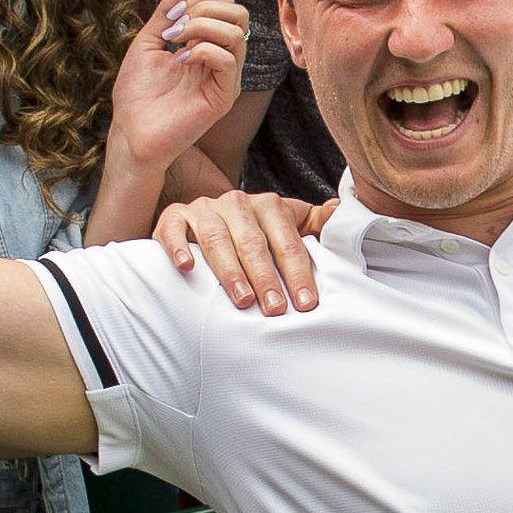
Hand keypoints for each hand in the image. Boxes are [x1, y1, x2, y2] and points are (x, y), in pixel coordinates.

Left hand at [108, 0, 248, 175]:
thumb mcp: (148, 41)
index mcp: (208, 46)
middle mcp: (222, 60)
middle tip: (176, 26)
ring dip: (202, 26)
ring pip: (237, 33)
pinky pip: (229, 60)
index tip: (170, 16)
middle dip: (206, 7)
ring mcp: (225, 79)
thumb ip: (168, 12)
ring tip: (176, 41)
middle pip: (240, 14)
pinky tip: (180, 60)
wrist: (130, 131)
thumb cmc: (136, 93)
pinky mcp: (223, 97)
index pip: (225, 7)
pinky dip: (203, 50)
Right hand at [154, 191, 338, 313]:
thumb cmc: (255, 232)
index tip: (305, 302)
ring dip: (230, 270)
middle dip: (266, 277)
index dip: (297, 272)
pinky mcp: (172, 217)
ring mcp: (204, 209)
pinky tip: (188, 267)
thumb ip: (316, 222)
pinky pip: (173, 230)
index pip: (287, 241)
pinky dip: (178, 247)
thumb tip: (340, 211)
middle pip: (253, 242)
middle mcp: (237, 203)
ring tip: (242, 300)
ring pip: (217, 239)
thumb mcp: (288, 225)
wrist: (206, 220)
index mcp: (269, 205)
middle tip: (274, 308)